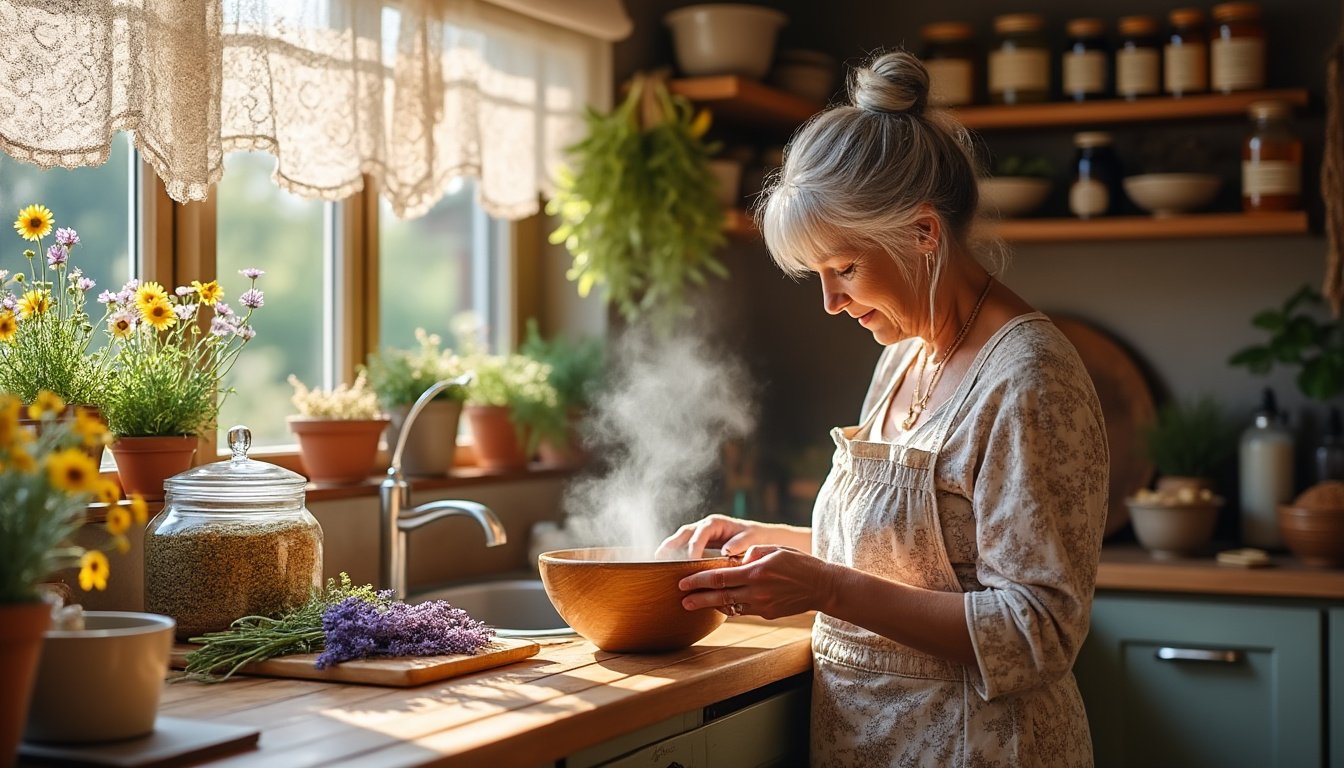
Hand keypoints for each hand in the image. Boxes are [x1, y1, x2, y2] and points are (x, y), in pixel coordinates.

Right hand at [656, 514, 772, 559]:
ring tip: (656, 560)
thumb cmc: (758, 537)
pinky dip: (674, 554)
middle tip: (660, 556)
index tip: (690, 561)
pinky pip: (684, 547)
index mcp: (716, 523)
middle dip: (672, 543)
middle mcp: (705, 526)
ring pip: (680, 539)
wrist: (761, 538)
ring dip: (668, 548)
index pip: (700, 533)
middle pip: (684, 532)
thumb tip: (726, 551)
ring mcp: (700, 534)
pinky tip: (666, 564)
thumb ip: (740, 543)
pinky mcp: (699, 544)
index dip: (694, 547)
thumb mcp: (753, 538)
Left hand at [676, 545, 831, 619]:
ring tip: (695, 605)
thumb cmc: (798, 563)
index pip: (720, 577)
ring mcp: (762, 606)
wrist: (821, 586)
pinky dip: (731, 607)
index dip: (699, 581)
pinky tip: (721, 605)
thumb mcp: (775, 549)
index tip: (683, 583)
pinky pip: (744, 611)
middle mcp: (757, 591)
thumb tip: (734, 561)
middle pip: (720, 597)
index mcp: (756, 572)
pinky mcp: (768, 614)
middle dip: (699, 599)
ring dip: (712, 606)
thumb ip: (751, 554)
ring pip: (730, 607)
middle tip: (682, 601)